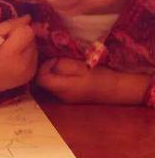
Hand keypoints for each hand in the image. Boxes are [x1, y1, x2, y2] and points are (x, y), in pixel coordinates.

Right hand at [0, 15, 36, 95]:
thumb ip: (9, 25)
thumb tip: (28, 17)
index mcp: (10, 54)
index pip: (28, 31)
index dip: (18, 29)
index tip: (7, 35)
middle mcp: (24, 64)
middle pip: (32, 38)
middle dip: (22, 36)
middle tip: (7, 43)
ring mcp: (30, 71)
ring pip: (35, 46)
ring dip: (25, 45)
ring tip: (11, 52)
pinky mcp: (32, 75)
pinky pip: (35, 56)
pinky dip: (27, 54)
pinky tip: (15, 59)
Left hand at [36, 58, 151, 104]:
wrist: (117, 89)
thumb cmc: (100, 76)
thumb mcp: (80, 66)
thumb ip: (62, 65)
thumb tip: (50, 63)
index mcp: (63, 88)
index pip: (40, 79)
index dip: (43, 66)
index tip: (54, 59)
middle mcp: (61, 96)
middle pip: (43, 82)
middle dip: (47, 69)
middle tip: (57, 59)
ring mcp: (65, 99)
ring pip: (50, 84)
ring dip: (53, 73)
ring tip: (64, 64)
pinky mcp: (71, 97)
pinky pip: (57, 87)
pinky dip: (58, 78)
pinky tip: (68, 71)